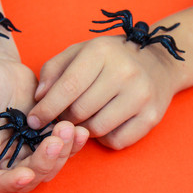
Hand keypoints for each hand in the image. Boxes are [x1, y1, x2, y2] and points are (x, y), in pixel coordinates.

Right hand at [0, 58, 88, 192]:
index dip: (9, 184)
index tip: (27, 174)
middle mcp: (5, 159)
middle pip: (28, 179)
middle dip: (44, 164)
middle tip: (56, 140)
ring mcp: (27, 150)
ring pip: (49, 167)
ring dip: (63, 155)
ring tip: (70, 128)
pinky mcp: (45, 138)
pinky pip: (62, 149)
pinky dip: (73, 144)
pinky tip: (80, 130)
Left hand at [28, 35, 183, 149]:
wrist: (158, 63)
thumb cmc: (112, 58)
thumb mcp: (81, 52)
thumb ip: (54, 70)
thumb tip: (40, 98)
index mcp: (102, 52)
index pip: (68, 87)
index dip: (46, 108)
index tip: (34, 121)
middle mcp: (125, 72)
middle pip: (80, 111)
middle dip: (64, 119)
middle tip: (63, 117)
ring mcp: (141, 96)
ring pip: (97, 129)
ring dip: (84, 129)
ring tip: (85, 118)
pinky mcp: (152, 117)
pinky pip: (117, 141)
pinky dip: (104, 138)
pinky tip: (105, 123)